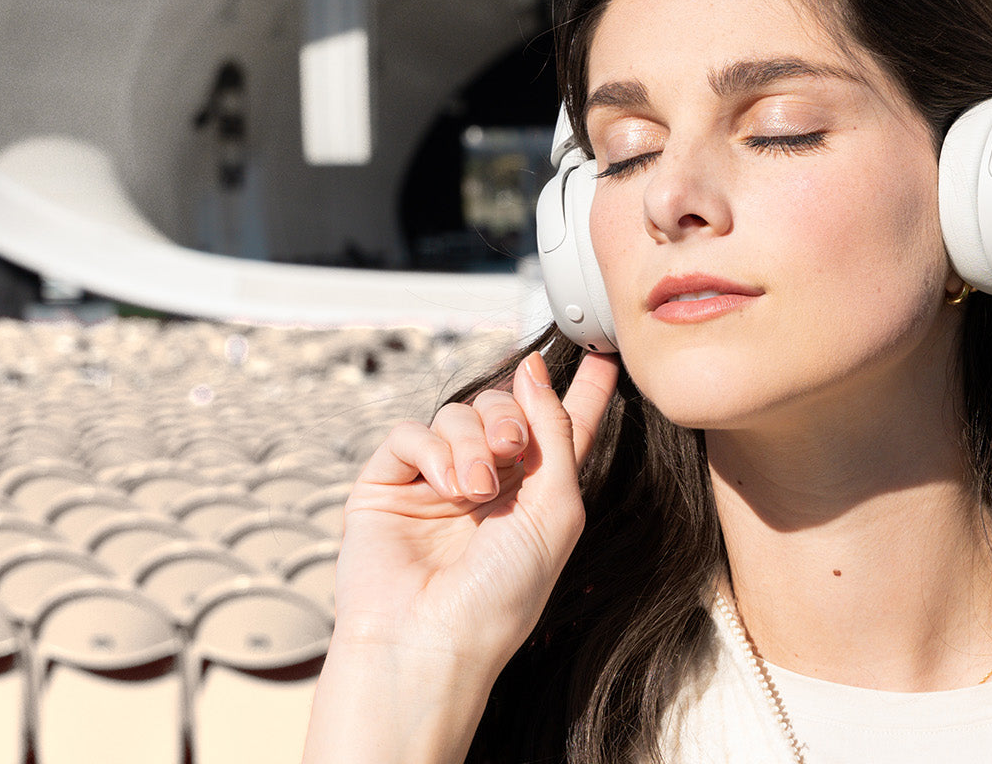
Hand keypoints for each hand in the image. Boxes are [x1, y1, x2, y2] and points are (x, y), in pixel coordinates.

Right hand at [332, 350, 618, 671]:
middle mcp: (489, 483)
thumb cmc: (501, 596)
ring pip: (457, 414)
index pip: (563, 428)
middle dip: (512, 415)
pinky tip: (447, 485)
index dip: (584, 389)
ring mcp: (435, 483)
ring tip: (477, 488)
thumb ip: (556, 432)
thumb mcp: (557, 509)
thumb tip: (535, 369)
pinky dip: (433, 450)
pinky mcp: (387, 485)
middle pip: (506, 407)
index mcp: (538, 493)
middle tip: (514, 449)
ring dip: (474, 442)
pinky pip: (411, 433)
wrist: (429, 641)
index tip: (604, 351)